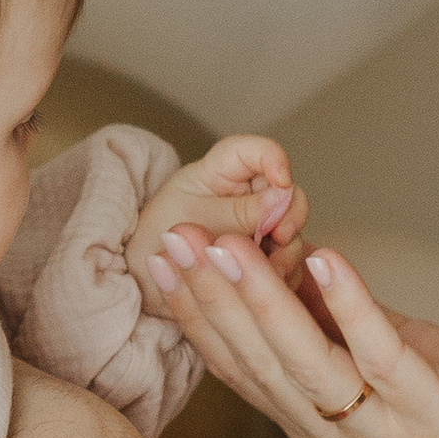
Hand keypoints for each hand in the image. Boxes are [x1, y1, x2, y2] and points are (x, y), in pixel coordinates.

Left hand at [128, 134, 308, 300]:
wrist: (146, 286)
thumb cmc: (158, 245)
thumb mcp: (196, 224)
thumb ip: (240, 212)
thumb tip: (284, 196)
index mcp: (221, 173)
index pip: (253, 151)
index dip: (273, 158)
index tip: (282, 180)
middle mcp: (246, 197)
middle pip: (285, 191)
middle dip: (290, 213)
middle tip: (280, 235)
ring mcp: (259, 228)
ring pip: (292, 230)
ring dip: (288, 249)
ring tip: (273, 269)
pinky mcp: (264, 259)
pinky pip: (286, 262)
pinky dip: (283, 273)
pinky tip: (271, 286)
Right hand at [148, 235, 438, 437]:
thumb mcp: (390, 363)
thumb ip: (337, 328)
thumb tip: (288, 266)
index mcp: (316, 428)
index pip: (238, 369)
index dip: (194, 315)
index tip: (158, 259)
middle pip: (258, 366)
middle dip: (210, 298)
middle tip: (173, 239)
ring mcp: (384, 433)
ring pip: (305, 365)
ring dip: (262, 303)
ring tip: (227, 248)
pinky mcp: (436, 416)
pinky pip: (383, 359)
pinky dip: (353, 308)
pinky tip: (328, 259)